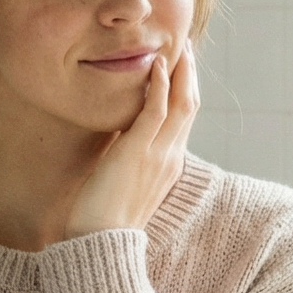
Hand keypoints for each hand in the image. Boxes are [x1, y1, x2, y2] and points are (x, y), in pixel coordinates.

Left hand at [66, 42, 198, 236]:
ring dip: (182, 72)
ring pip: (181, 103)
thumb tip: (119, 143)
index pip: (185, 120)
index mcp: (169, 166)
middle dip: (191, 76)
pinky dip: (161, 84)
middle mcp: (171, 157)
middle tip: (187, 50)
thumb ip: (129, 161)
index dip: (186, 92)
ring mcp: (159, 153)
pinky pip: (157, 109)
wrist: (101, 242)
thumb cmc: (104, 220)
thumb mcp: (125, 185)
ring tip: (178, 49)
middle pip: (190, 107)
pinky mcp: (139, 150)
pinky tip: (158, 65)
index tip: (182, 71)